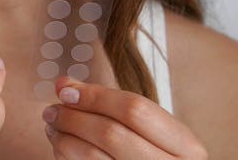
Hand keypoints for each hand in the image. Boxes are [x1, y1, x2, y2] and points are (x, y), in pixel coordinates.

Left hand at [42, 76, 207, 158]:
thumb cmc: (158, 156)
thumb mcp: (152, 130)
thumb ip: (111, 104)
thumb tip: (65, 84)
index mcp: (186, 146)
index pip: (134, 110)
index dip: (95, 97)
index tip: (66, 90)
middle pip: (110, 134)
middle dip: (73, 117)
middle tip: (52, 110)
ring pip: (91, 157)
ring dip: (63, 137)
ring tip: (54, 127)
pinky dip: (65, 156)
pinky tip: (62, 146)